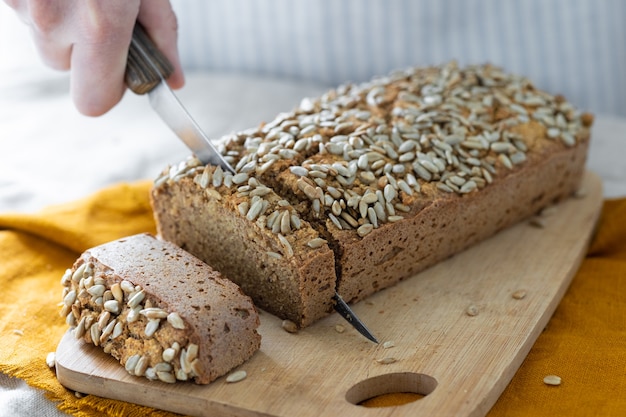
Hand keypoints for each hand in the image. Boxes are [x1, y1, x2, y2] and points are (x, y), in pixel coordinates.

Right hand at [3, 0, 184, 115]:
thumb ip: (162, 35)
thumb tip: (172, 80)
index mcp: (99, 23)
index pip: (93, 102)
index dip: (108, 90)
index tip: (119, 71)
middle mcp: (52, 18)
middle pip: (61, 66)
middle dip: (80, 47)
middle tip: (96, 9)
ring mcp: (20, 1)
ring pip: (40, 35)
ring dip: (58, 19)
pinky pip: (22, 9)